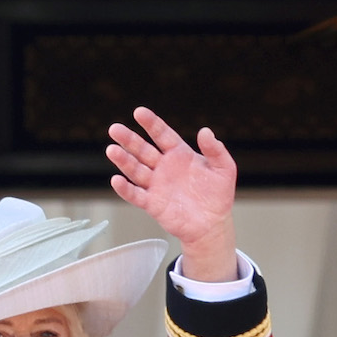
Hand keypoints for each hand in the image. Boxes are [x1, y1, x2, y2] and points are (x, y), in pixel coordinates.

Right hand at [105, 107, 239, 278]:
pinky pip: (136, 195)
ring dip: (124, 160)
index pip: (162, 135)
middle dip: (129, 139)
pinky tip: (117, 180)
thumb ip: (216, 150)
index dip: (151, 123)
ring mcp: (156, 185)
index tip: (139, 112)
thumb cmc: (218, 195)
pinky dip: (126, 189)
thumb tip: (205, 131)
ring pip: (136, 170)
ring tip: (112, 150)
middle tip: (115, 129)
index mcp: (178, 154)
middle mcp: (163, 167)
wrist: (213, 224)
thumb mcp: (224, 169)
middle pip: (143, 149)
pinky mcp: (152, 204)